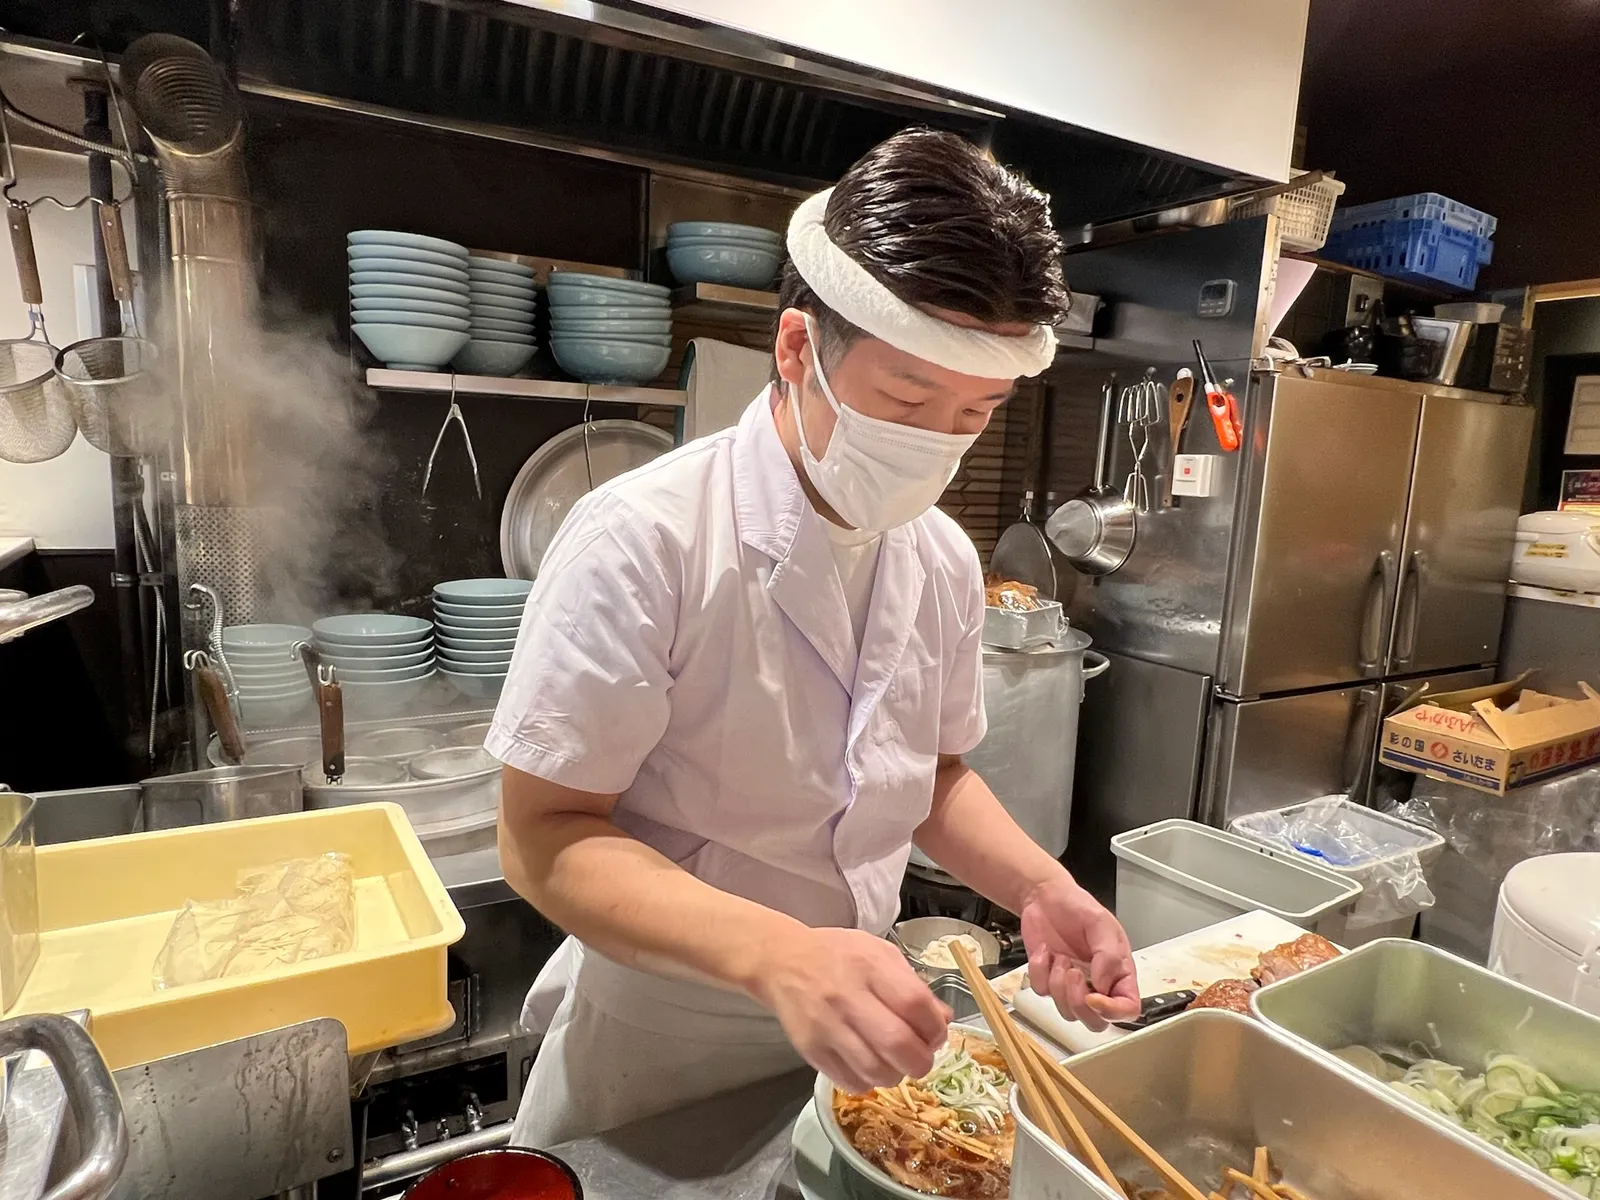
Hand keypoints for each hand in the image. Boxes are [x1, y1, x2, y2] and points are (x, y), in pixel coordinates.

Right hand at [749, 927, 951, 1093]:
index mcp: (869, 966)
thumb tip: (943, 1021)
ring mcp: (826, 1027)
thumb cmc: (837, 955)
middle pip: (898, 1044)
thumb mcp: (880, 954)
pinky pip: (851, 1082)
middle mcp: (847, 997)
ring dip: (896, 1074)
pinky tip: (870, 1065)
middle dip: (922, 1060)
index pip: (915, 1004)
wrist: (783, 962)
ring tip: (895, 1062)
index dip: (935, 1027)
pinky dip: (869, 1081)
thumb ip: (913, 986)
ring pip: (876, 1072)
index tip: (936, 1033)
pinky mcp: (811, 1050)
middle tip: (921, 1057)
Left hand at [1020, 876, 1138, 1031]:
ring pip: (1067, 1013)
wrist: (1045, 896)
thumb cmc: (1078, 906)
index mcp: (1119, 972)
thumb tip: (1103, 986)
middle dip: (1079, 1003)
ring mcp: (1072, 986)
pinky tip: (1044, 952)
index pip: (1128, 1008)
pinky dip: (1039, 972)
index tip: (1094, 997)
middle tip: (1072, 973)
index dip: (1113, 1012)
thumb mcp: (1100, 923)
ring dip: (1058, 985)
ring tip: (1059, 957)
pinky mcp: (1048, 981)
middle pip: (1096, 1022)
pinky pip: (1042, 992)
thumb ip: (1108, 955)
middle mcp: (1098, 985)